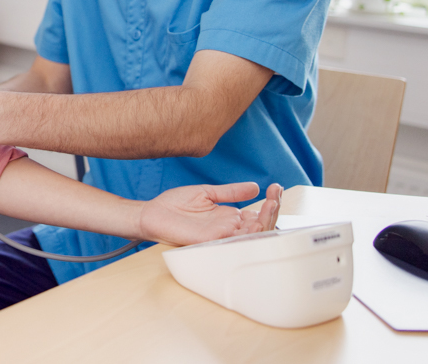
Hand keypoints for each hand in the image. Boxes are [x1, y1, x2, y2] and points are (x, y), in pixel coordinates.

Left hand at [137, 182, 281, 246]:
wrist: (151, 212)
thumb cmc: (175, 205)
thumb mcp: (207, 192)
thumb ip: (230, 192)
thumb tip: (255, 187)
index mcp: (229, 218)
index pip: (258, 215)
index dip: (271, 203)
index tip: (276, 187)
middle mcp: (228, 229)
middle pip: (260, 227)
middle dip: (273, 211)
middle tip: (275, 195)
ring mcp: (220, 236)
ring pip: (251, 236)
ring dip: (264, 222)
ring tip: (270, 205)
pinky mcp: (208, 241)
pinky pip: (231, 241)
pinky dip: (245, 233)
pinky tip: (253, 220)